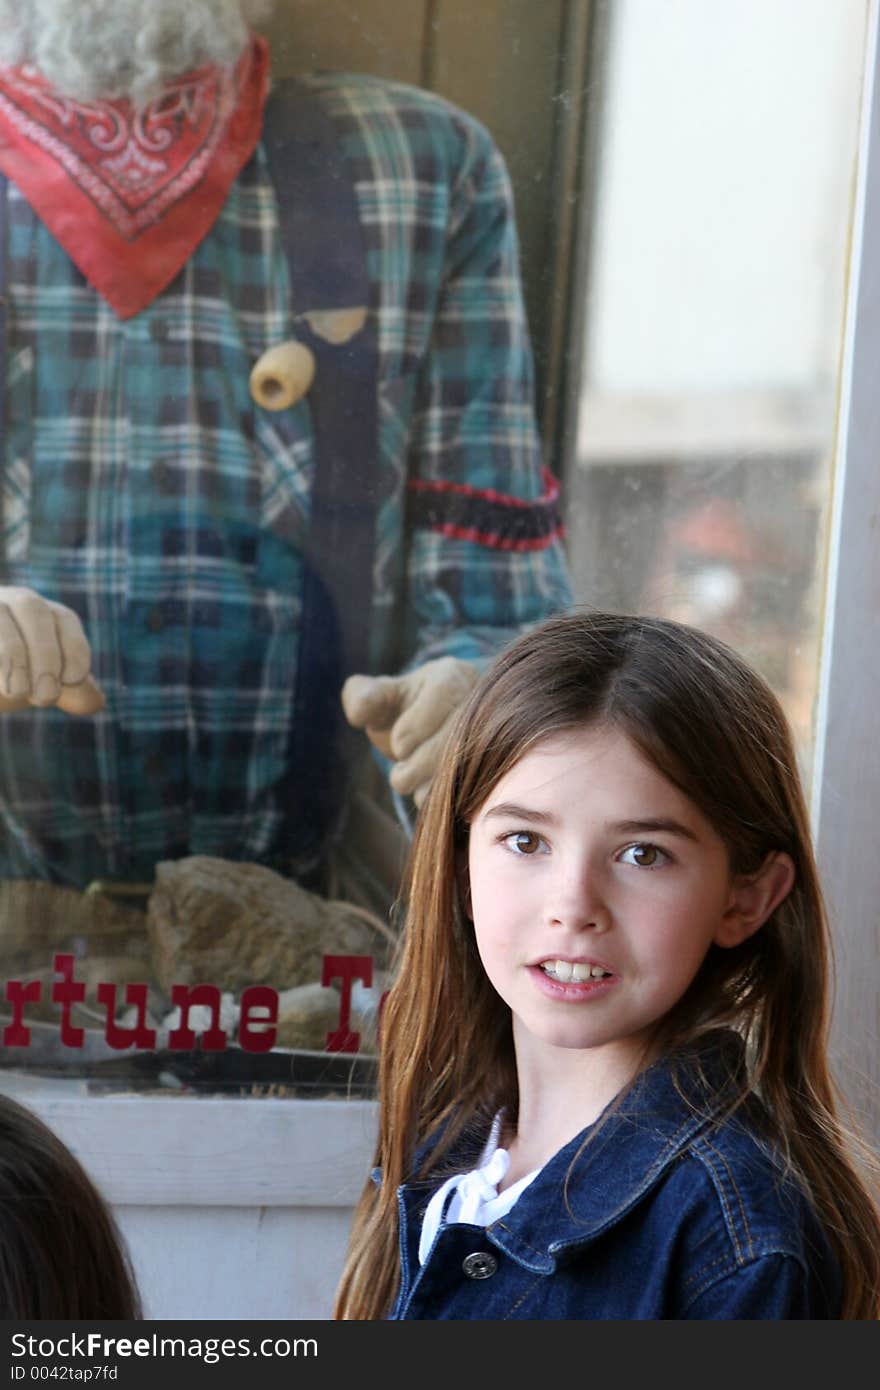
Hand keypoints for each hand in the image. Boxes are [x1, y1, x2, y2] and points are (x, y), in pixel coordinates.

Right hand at [0, 587, 104, 714]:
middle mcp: (10, 601)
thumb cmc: (15, 679)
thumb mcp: (44, 685)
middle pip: (34, 609)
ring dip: (13, 657)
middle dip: (46, 654)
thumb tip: (94, 702)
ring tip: (16, 692)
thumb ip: (74, 692)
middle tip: (46, 696)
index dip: (74, 650)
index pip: (64, 620)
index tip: (72, 681)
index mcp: (41, 613)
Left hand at [341, 656, 478, 805]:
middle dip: (424, 761)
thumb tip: (360, 710)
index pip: (445, 692)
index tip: (398, 745)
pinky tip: (426, 795)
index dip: (418, 723)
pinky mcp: (491, 765)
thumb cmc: (399, 710)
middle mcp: (479, 700)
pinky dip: (449, 796)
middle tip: (399, 774)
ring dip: (434, 783)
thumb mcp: (378, 697)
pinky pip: (477, 783)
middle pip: (461, 731)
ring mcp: (490, 731)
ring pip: (472, 760)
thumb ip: (362, 697)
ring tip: (408, 783)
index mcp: (451, 675)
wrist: (425, 732)